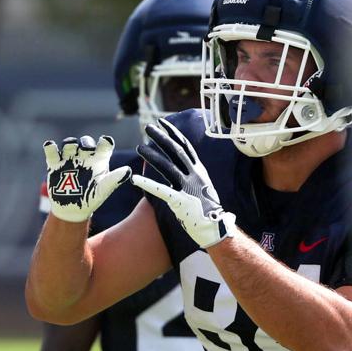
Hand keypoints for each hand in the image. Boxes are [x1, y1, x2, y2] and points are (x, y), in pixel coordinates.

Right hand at [43, 135, 131, 222]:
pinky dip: (50, 147)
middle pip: (86, 142)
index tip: (105, 142)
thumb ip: (115, 179)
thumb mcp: (104, 189)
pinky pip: (52, 151)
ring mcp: (70, 159)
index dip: (105, 141)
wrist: (72, 210)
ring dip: (70, 143)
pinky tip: (50, 146)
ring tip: (70, 147)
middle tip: (87, 149)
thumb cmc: (91, 199)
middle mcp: (85, 157)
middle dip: (86, 143)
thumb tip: (128, 171)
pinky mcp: (55, 164)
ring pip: (69, 144)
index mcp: (99, 160)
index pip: (104, 145)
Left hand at [131, 118, 235, 247]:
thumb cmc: (207, 208)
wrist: (216, 228)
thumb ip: (191, 173)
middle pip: (176, 151)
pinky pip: (161, 190)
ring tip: (139, 147)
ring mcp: (188, 188)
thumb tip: (182, 162)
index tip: (162, 122)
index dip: (173, 133)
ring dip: (153, 156)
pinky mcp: (181, 201)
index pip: (185, 146)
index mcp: (199, 170)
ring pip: (168, 167)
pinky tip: (135, 178)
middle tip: (148, 128)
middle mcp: (195, 175)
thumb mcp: (202, 185)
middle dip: (161, 138)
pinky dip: (148, 184)